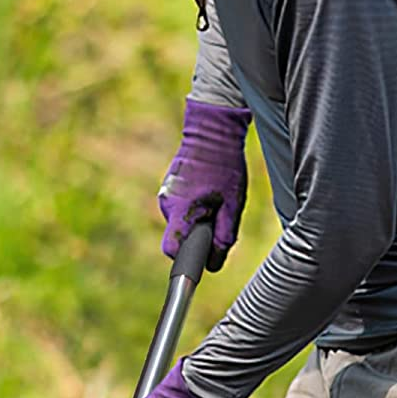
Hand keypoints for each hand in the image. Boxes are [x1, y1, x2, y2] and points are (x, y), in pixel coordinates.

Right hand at [159, 99, 249, 272]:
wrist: (212, 131)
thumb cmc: (225, 168)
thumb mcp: (232, 207)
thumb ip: (223, 239)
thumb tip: (213, 266)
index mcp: (181, 211)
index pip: (172, 251)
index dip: (186, 258)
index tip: (200, 255)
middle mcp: (167, 204)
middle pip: (177, 237)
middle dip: (196, 236)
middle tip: (216, 218)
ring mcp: (165, 195)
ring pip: (179, 223)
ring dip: (195, 220)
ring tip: (213, 200)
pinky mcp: (168, 188)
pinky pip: (179, 209)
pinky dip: (192, 208)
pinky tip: (206, 192)